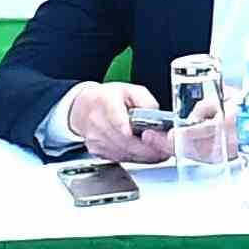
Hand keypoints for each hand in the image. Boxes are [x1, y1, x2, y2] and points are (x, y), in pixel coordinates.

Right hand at [55, 81, 169, 163]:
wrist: (82, 108)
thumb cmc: (107, 98)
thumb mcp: (130, 90)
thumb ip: (145, 101)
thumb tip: (157, 117)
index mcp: (105, 103)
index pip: (115, 118)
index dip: (125, 128)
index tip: (138, 134)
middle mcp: (97, 123)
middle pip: (124, 142)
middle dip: (147, 148)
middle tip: (165, 148)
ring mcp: (96, 140)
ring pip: (124, 154)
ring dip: (144, 155)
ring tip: (160, 151)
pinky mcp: (97, 152)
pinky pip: (120, 159)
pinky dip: (135, 158)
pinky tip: (145, 152)